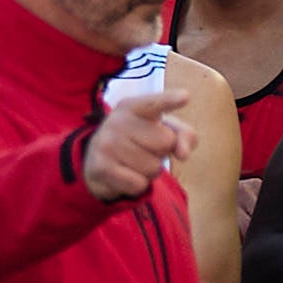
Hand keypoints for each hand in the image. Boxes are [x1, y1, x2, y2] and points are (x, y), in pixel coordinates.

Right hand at [82, 82, 195, 202]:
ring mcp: (107, 143)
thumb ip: (183, 135)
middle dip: (161, 152)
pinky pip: (139, 184)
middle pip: (166, 142)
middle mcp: (117, 121)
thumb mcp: (162, 131)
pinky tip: (124, 175)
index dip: (169, 101)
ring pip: (154, 167)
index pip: (154, 104)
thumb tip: (183, 154)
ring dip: (149, 171)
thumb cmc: (139, 142)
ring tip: (132, 163)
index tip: (185, 97)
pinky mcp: (101, 167)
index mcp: (133, 106)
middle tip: (143, 149)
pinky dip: (137, 185)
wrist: (97, 161)